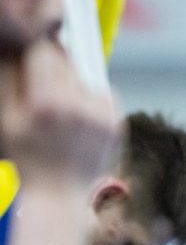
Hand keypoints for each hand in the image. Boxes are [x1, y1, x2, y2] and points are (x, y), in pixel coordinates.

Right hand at [0, 39, 118, 191]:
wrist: (57, 195)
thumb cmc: (26, 160)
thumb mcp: (7, 123)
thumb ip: (9, 83)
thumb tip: (13, 51)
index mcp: (44, 104)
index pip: (44, 53)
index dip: (37, 48)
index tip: (34, 49)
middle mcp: (76, 105)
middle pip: (67, 61)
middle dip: (55, 64)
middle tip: (46, 84)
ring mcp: (100, 113)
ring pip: (85, 77)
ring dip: (73, 84)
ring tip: (60, 112)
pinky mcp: (116, 121)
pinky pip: (103, 95)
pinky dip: (91, 101)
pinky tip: (77, 123)